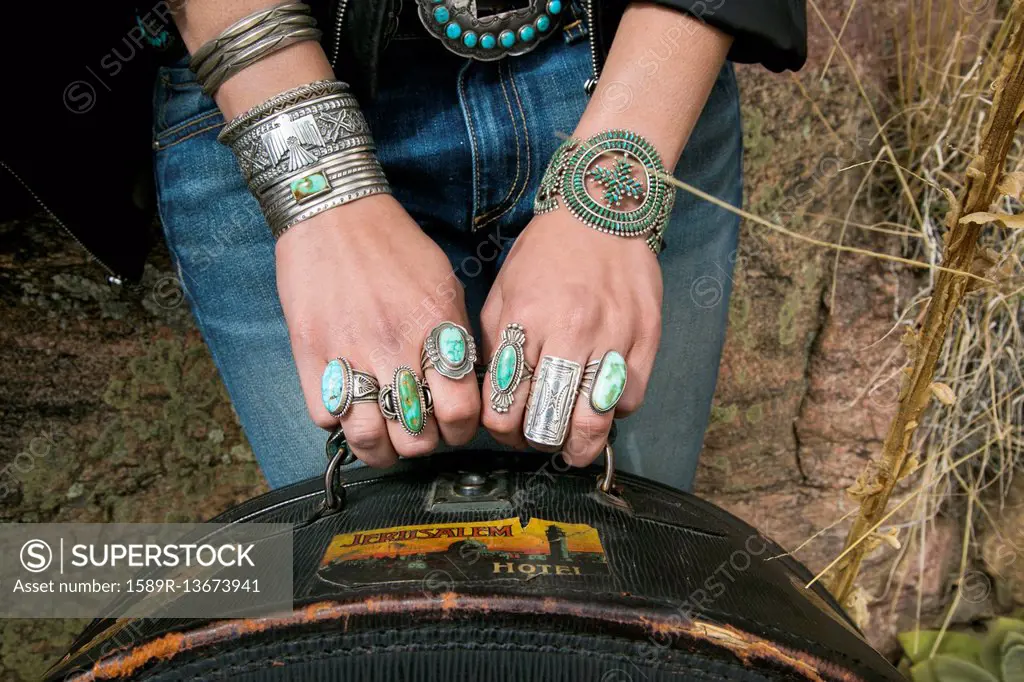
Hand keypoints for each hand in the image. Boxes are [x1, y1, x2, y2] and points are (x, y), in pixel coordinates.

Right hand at [276, 195, 479, 465]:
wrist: (332, 212)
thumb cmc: (393, 245)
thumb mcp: (444, 283)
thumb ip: (455, 336)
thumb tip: (465, 382)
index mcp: (435, 328)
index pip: (461, 412)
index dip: (460, 429)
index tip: (452, 424)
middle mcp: (395, 347)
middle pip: (416, 437)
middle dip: (422, 442)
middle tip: (417, 430)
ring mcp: (349, 354)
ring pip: (369, 439)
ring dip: (380, 448)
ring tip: (383, 437)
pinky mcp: (309, 355)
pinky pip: (325, 418)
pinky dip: (338, 421)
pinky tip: (348, 406)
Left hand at [479, 210, 662, 464]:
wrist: (602, 213)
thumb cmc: (545, 255)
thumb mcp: (503, 295)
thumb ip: (498, 348)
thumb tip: (498, 400)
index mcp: (525, 321)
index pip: (504, 409)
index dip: (503, 433)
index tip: (509, 430)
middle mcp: (569, 332)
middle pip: (549, 425)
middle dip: (540, 443)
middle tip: (541, 439)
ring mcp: (613, 336)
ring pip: (594, 423)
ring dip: (580, 444)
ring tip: (574, 445)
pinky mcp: (647, 338)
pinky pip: (629, 401)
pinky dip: (614, 411)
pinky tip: (601, 400)